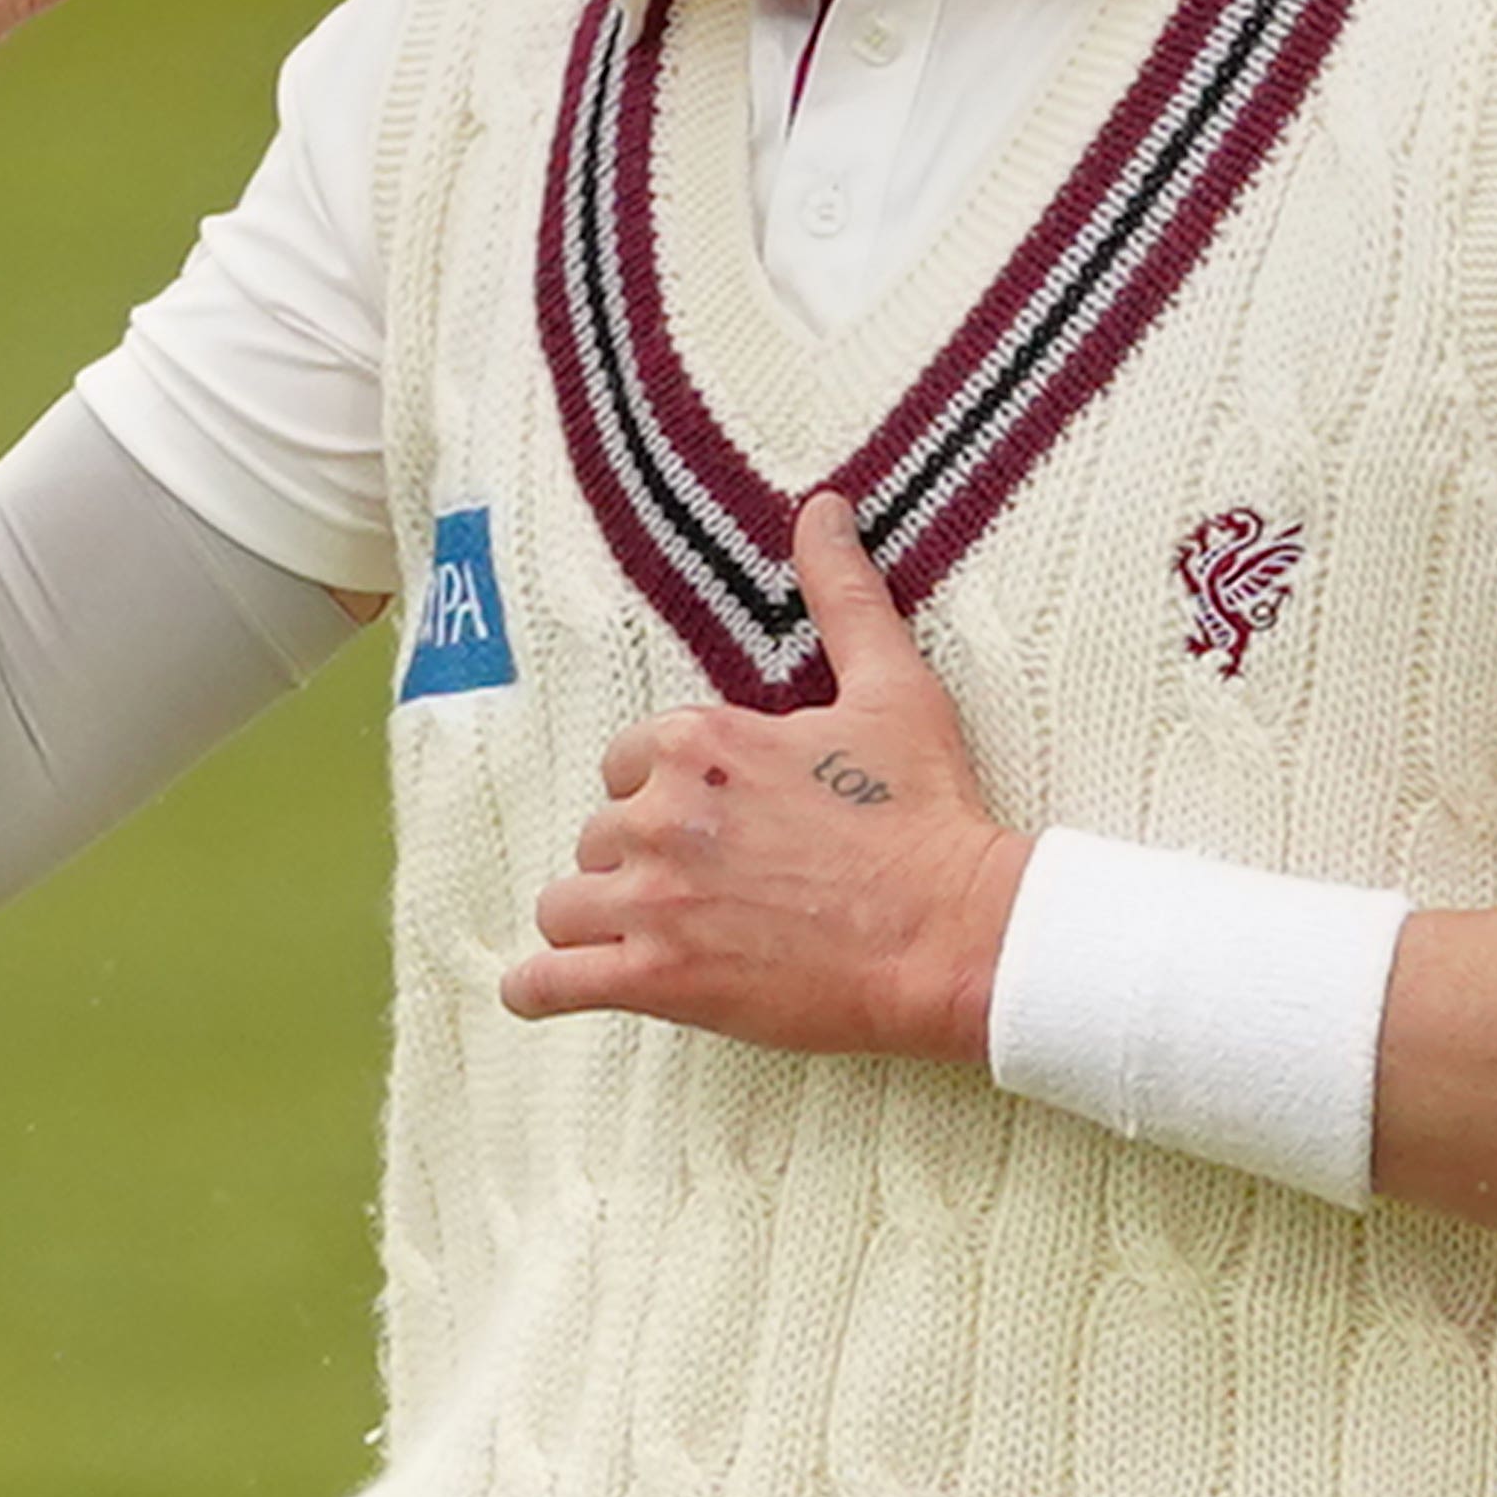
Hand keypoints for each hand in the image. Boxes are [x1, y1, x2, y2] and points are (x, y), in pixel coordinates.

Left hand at [501, 498, 1032, 1061]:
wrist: (957, 931)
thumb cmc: (928, 812)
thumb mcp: (891, 687)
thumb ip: (842, 595)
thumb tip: (822, 507)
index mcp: (703, 741)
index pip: (627, 763)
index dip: (663, 793)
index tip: (715, 823)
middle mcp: (663, 813)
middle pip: (599, 833)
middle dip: (639, 859)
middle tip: (708, 888)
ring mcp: (654, 901)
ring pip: (565, 902)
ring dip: (595, 919)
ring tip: (646, 938)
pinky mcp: (658, 979)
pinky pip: (550, 981)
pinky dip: (540, 987)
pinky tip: (545, 988)